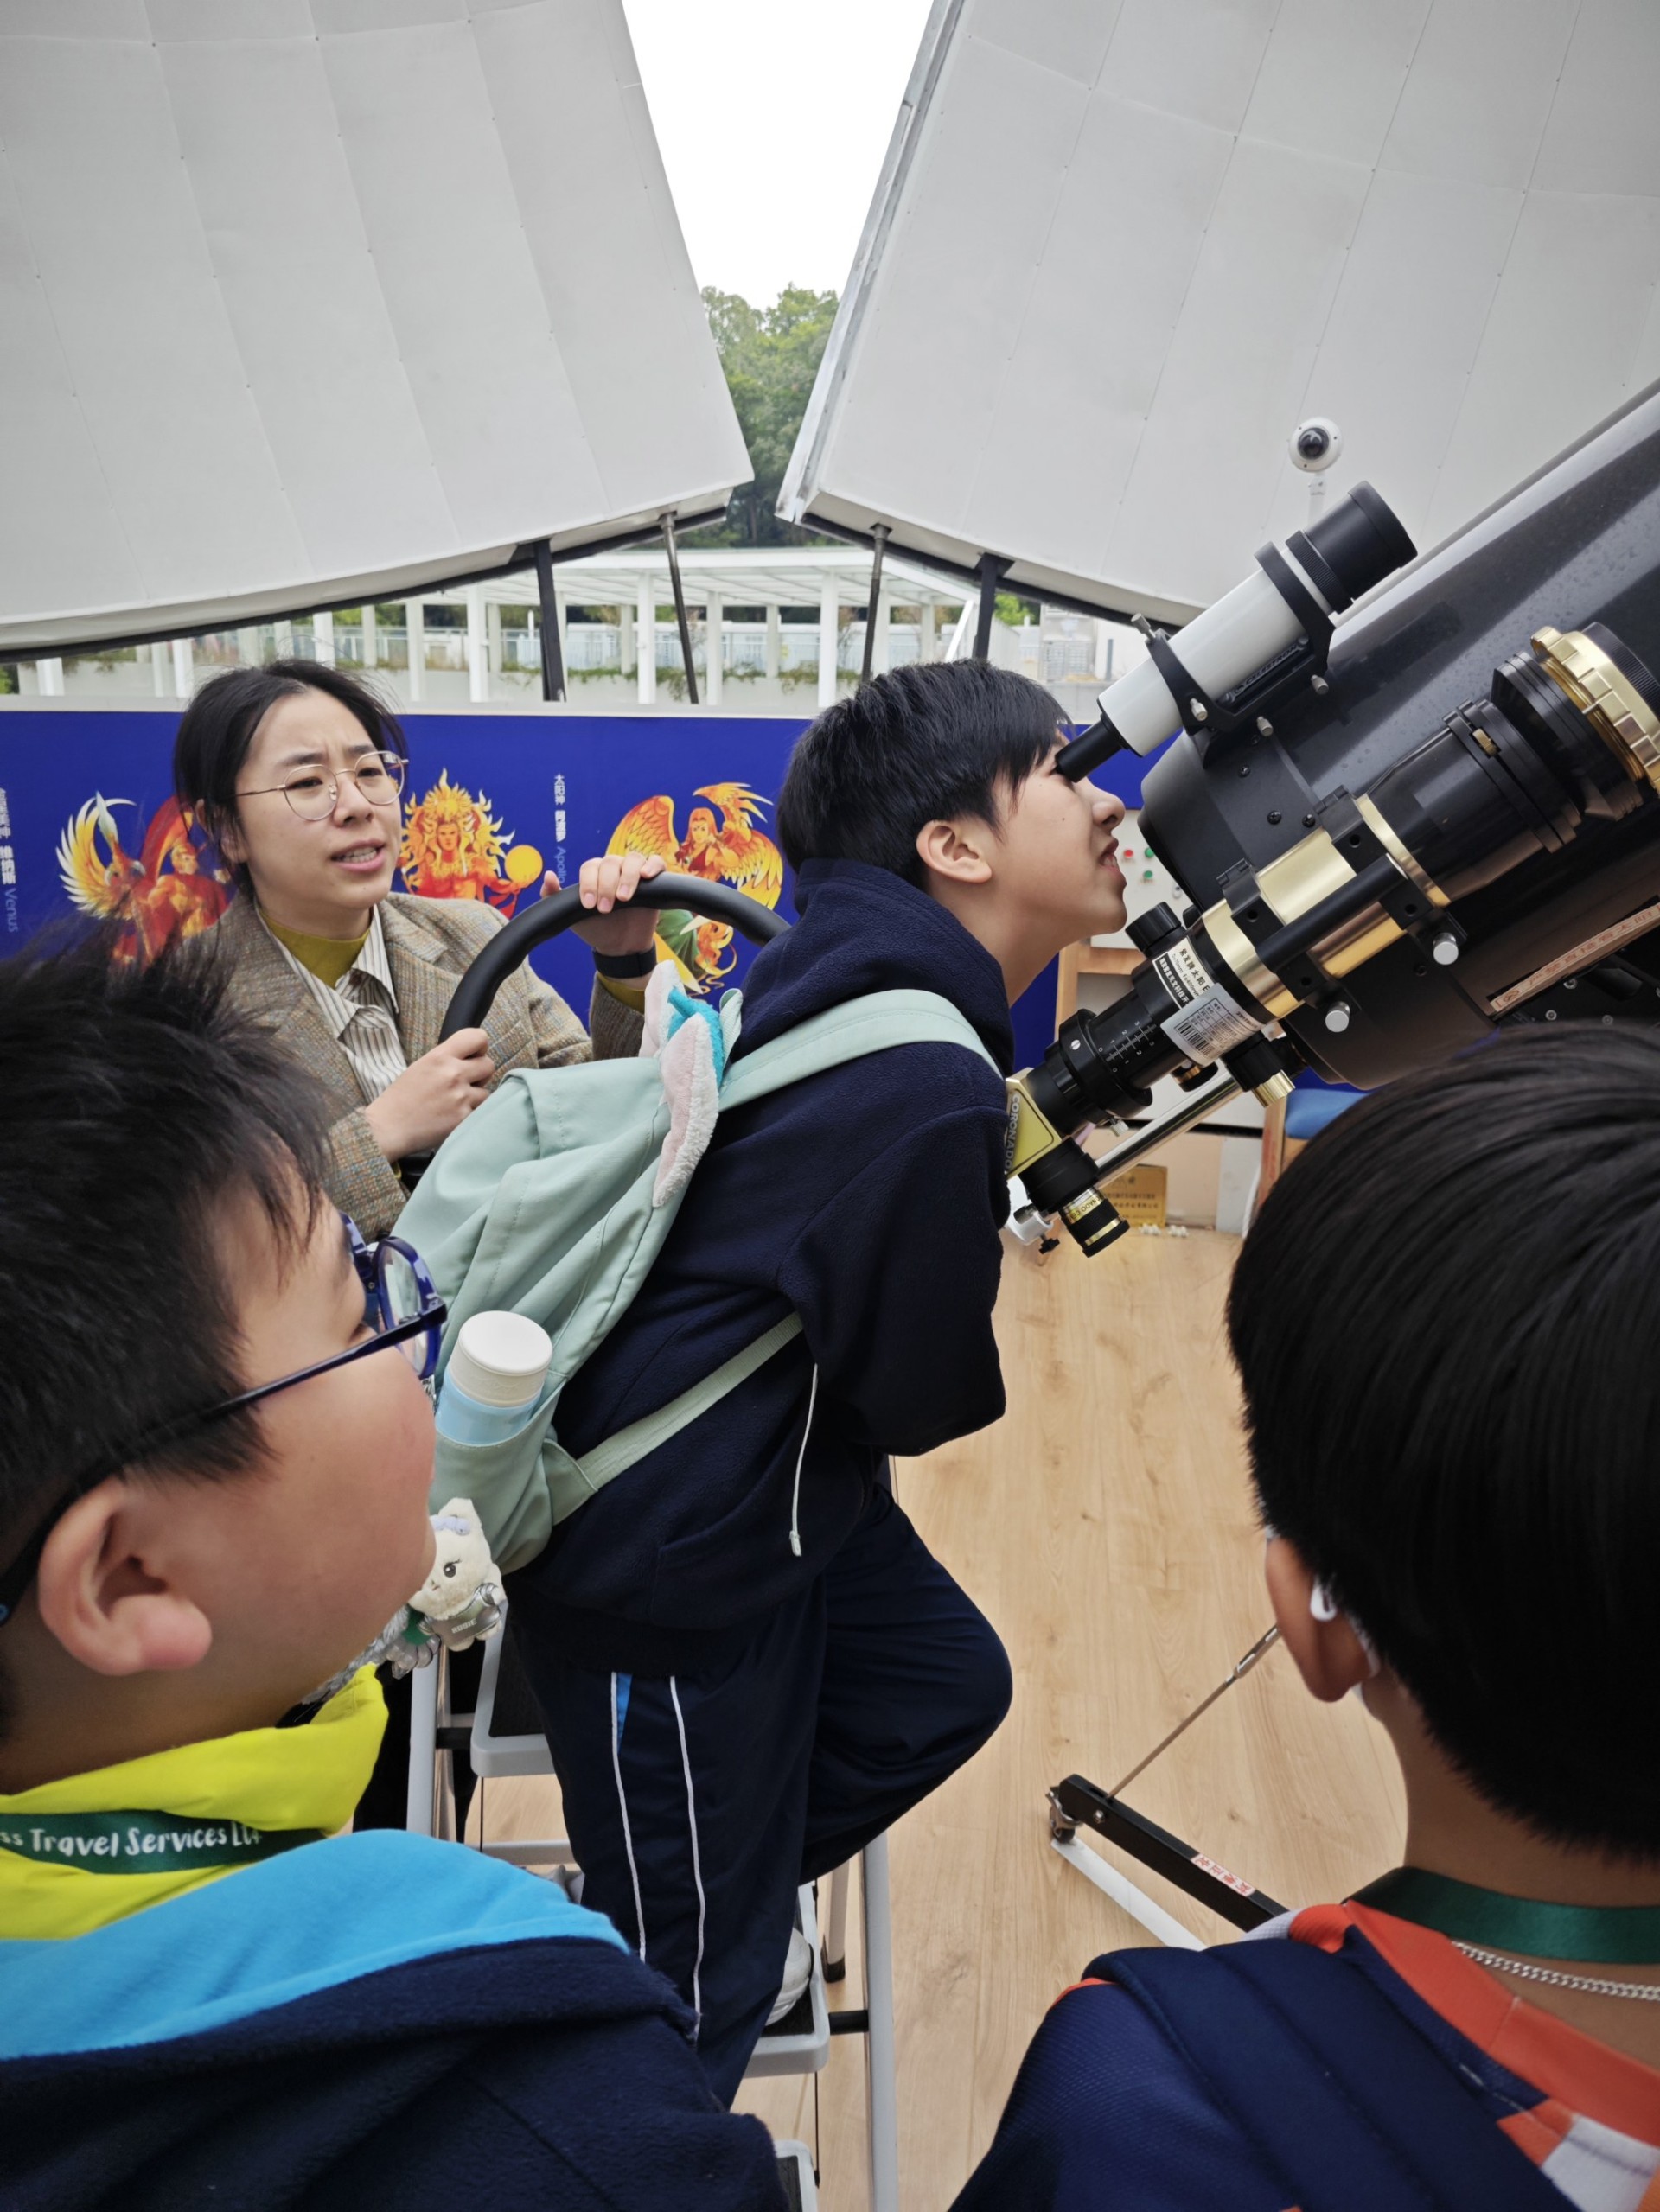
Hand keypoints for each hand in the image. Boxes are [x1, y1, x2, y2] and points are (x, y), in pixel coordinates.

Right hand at [363, 1029, 494, 1159]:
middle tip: (465, 1083)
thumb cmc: (401, 1098)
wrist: (388, 1127)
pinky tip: (453, 1116)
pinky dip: (470, 1114)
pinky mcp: (463, 1118)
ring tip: (455, 1103)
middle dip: (480, 1074)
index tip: (473, 1056)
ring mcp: (460, 1096)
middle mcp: (453, 1073)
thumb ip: (447, 1060)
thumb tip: (470, 1059)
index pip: (478, 1037)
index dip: (480, 1047)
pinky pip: (480, 1111)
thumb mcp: (421, 1066)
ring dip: (475, 1097)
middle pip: (489, 1065)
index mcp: (440, 1056)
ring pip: (486, 1091)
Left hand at [542, 852, 664, 955]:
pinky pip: (656, 862)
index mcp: (594, 872)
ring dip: (627, 877)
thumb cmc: (596, 927)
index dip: (589, 883)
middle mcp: (614, 868)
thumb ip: (555, 896)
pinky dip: (652, 866)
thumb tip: (548, 875)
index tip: (589, 905)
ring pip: (633, 860)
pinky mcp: (655, 880)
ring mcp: (634, 872)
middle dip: (606, 886)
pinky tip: (646, 876)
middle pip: (611, 862)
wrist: (620, 946)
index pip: (590, 867)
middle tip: (605, 909)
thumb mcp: (572, 915)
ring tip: (624, 898)